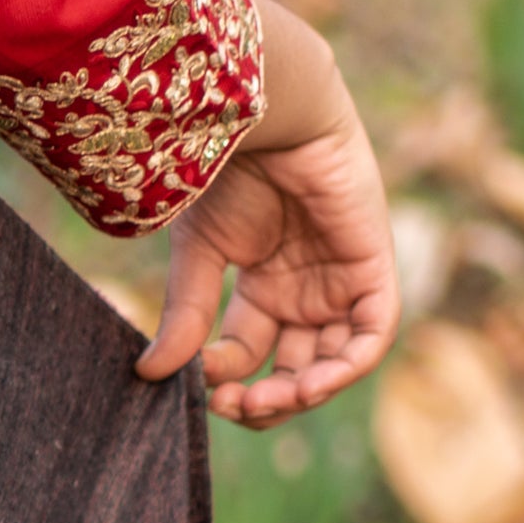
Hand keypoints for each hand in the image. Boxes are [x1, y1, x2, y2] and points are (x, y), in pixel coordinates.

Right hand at [136, 0, 400, 422]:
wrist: (265, 115)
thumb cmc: (228, 168)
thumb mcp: (199, 253)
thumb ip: (185, 314)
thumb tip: (149, 374)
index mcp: (262, 284)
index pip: (248, 352)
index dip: (224, 378)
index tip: (196, 386)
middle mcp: (305, 289)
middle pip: (294, 366)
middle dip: (267, 398)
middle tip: (235, 407)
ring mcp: (341, 280)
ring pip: (335, 359)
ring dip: (306, 392)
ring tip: (270, 401)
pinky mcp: (373, 267)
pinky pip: (373, 332)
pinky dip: (349, 365)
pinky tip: (312, 383)